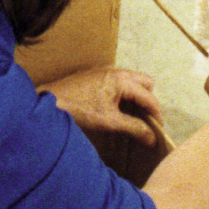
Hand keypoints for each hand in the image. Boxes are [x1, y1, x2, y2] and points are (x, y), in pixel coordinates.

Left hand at [40, 67, 162, 144]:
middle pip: (145, 83)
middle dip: (149, 101)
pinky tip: (116, 109)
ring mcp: (105, 71)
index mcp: (122, 80)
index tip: (158, 132)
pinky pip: (119, 82)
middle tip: (145, 120)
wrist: (50, 101)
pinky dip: (124, 94)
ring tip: (132, 117)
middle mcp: (116, 71)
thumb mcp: (110, 121)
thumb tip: (152, 138)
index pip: (149, 97)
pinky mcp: (96, 75)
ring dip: (136, 97)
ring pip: (132, 82)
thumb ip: (134, 128)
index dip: (157, 115)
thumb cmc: (79, 109)